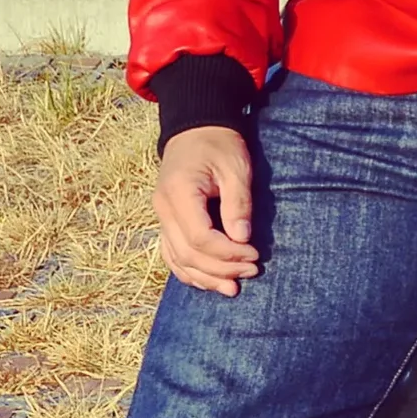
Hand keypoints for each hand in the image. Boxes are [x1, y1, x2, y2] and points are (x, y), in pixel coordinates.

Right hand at [155, 125, 259, 294]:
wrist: (195, 129)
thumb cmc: (219, 144)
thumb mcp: (235, 168)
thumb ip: (238, 204)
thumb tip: (242, 239)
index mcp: (178, 193)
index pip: (200, 238)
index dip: (228, 253)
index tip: (255, 255)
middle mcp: (163, 208)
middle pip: (187, 254)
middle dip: (221, 268)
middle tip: (253, 272)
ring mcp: (161, 216)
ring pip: (177, 259)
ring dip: (205, 277)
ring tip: (233, 288)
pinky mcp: (167, 221)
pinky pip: (172, 254)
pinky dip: (189, 271)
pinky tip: (210, 282)